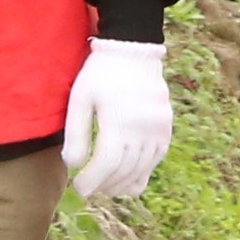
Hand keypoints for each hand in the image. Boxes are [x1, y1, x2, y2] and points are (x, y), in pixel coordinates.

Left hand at [61, 37, 172, 201]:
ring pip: (142, 168)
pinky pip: (156, 158)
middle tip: (89, 191)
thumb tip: (74, 166)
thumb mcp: (80, 99)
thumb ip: (76, 135)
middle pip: (124, 170)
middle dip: (104, 185)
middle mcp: (143, 129)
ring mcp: (158, 129)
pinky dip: (142, 172)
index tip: (79, 188)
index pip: (106, 165)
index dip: (92, 181)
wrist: (134, 49)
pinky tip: (129, 178)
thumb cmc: (101, 73)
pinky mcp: (166, 127)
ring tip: (106, 188)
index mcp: (119, 122)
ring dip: (123, 183)